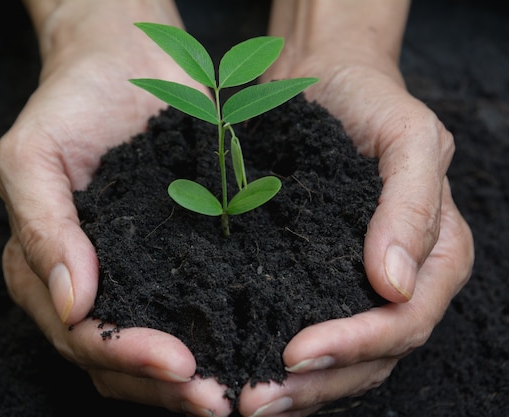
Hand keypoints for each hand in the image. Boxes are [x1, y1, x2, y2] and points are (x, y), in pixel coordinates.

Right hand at [0, 1, 231, 414]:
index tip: (180, 364)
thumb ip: (41, 227)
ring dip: (187, 380)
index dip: (124, 355)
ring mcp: (132, 275)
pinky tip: (248, 349)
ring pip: (150, 350)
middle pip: (114, 357)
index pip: (79, 333)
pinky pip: (190, 308)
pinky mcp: (175, 258)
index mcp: (43, 267)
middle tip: (217, 398)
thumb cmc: (69, 104)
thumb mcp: (32, 155)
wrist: (121, 62)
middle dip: (162, 384)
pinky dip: (214, 337)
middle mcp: (87, 283)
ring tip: (236, 392)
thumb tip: (73, 302)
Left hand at [239, 51, 473, 415]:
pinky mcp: (312, 278)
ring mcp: (354, 286)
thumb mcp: (409, 137)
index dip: (355, 346)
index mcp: (435, 257)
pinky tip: (244, 368)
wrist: (323, 79)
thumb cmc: (371, 101)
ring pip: (339, 361)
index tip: (296, 351)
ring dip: (297, 388)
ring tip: (246, 402)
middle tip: (257, 401)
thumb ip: (412, 206)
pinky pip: (306, 331)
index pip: (403, 324)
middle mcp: (398, 284)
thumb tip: (396, 285)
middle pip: (371, 358)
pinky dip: (279, 359)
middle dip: (318, 384)